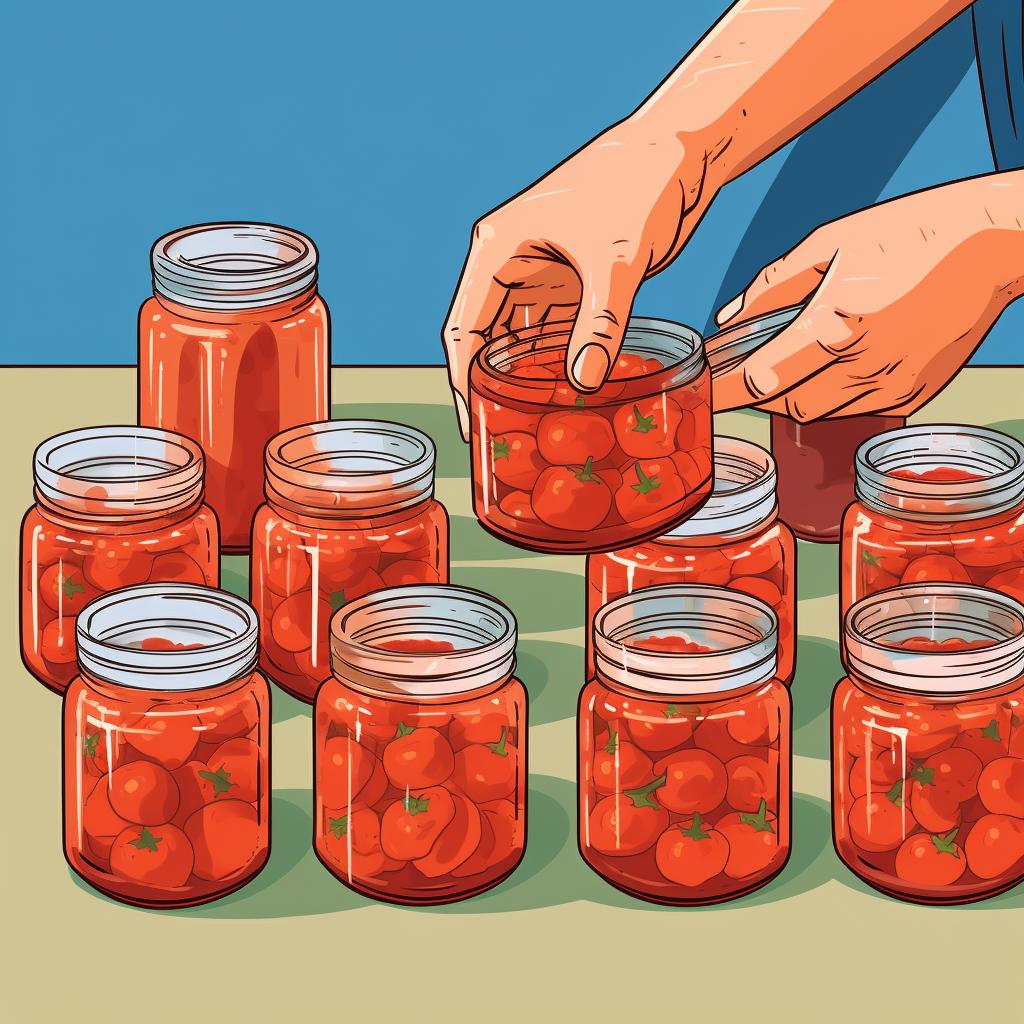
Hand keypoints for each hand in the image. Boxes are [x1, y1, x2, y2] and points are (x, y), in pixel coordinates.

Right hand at [442, 121, 717, 437]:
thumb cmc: (637, 186)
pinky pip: (556, 334)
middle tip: (502, 435)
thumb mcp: (617, 260)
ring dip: (526, 378)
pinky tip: (568, 395)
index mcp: (498, 249)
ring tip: (532, 423)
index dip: (462, 378)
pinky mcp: (574, 283)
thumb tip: (583, 384)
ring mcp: (543, 275)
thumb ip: (600, 324)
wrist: (678, 153)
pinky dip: (558, 363)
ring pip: (522, 340)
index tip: (472, 422)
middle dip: (491, 386)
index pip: (463, 327)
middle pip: (486, 339)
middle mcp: (512, 264)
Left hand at [710, 172, 1023, 420]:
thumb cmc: (909, 233)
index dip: (725, 390)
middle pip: (786, 404)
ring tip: (788, 364)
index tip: (703, 390)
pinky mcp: (914, 393)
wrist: (992, 243)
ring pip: (819, 414)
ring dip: (793, 396)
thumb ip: (770, 287)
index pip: (761, 379)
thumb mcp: (829, 243)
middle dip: (758, 394)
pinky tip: (833, 366)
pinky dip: (832, 396)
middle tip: (743, 373)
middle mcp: (866, 365)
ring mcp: (894, 385)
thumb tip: (729, 321)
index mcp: (837, 325)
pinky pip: (855, 410)